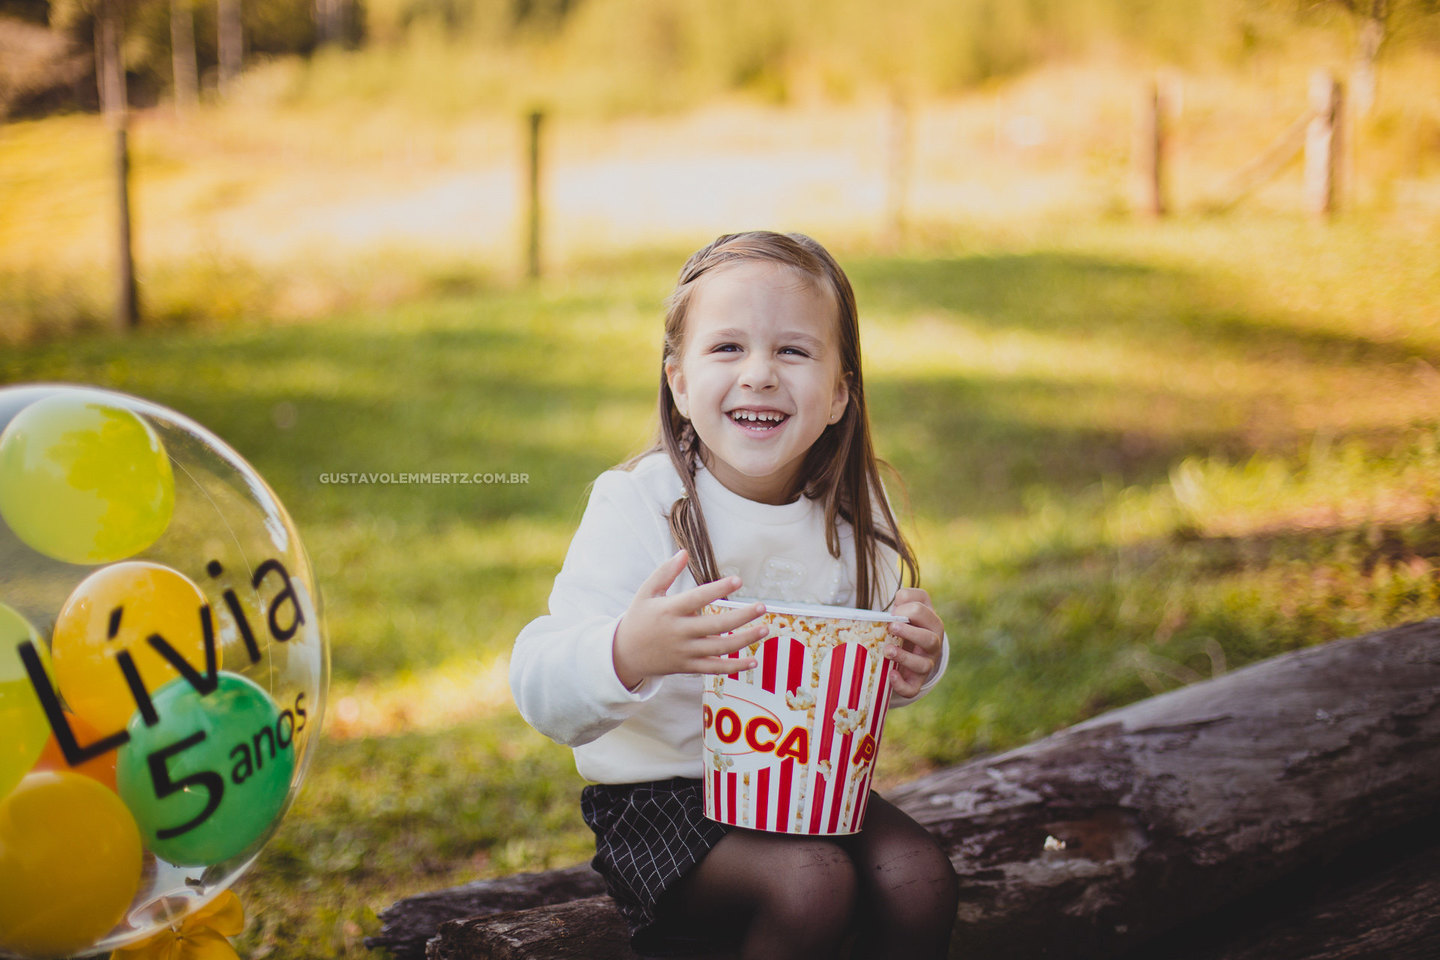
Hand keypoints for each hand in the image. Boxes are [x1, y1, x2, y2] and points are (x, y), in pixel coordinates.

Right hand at [612, 550, 767, 689]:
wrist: (624, 655)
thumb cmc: (638, 618)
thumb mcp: (646, 592)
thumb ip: (665, 572)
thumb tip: (684, 552)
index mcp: (669, 610)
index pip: (698, 598)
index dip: (718, 589)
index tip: (738, 580)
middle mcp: (679, 632)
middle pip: (715, 625)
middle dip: (741, 617)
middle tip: (762, 607)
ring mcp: (685, 652)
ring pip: (720, 648)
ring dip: (745, 640)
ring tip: (765, 629)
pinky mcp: (688, 666)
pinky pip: (715, 668)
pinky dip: (734, 667)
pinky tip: (753, 662)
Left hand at [885, 587, 943, 698]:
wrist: (913, 647)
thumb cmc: (909, 623)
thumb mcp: (909, 606)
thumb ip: (906, 597)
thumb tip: (899, 602)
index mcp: (932, 623)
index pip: (925, 613)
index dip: (909, 610)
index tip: (894, 612)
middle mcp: (933, 644)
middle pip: (930, 640)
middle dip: (910, 633)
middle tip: (891, 628)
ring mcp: (926, 663)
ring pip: (924, 665)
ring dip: (904, 657)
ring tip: (886, 650)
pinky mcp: (915, 680)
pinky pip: (912, 688)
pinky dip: (901, 684)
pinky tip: (891, 675)